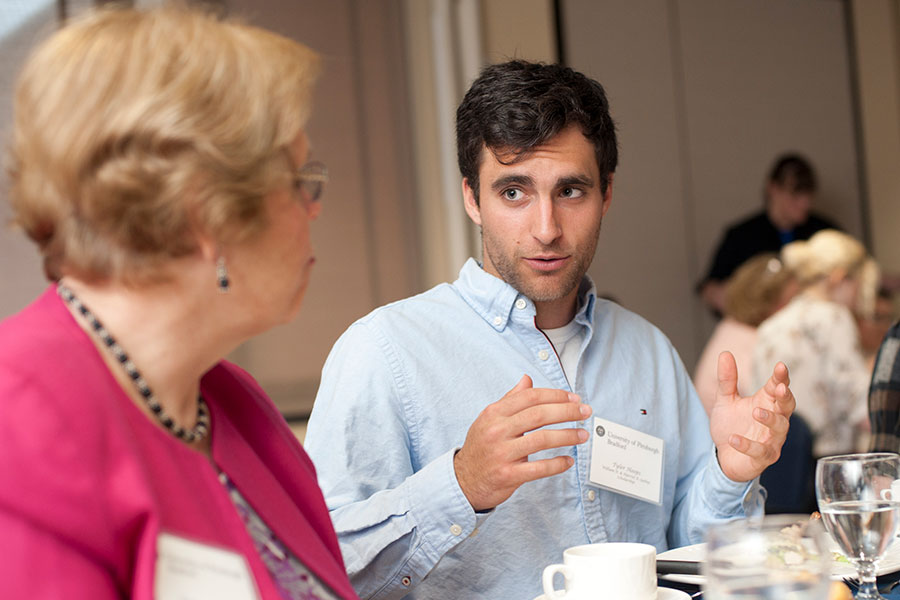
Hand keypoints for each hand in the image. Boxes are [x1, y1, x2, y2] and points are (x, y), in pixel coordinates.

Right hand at [453, 375, 591, 510]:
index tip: (573, 399)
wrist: (463, 480)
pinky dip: (557, 464)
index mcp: (494, 413)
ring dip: (567, 436)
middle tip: (585, 412)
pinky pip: (538, 468)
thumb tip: (527, 379)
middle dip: (566, 412)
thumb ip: (510, 399)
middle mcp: (497, 430)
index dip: (555, 396)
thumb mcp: (490, 418)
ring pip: (542, 440)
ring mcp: (502, 453)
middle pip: (539, 415)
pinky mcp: (508, 475)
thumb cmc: (481, 446)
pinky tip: (569, 461)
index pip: (530, 397)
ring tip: (583, 435)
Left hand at [708, 351, 794, 481]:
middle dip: (785, 397)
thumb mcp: (726, 400)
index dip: (781, 377)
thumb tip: (725, 353)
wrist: (725, 456)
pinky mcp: (764, 457)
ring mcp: (771, 439)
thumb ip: (727, 379)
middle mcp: (774, 420)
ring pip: (780, 428)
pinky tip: (733, 438)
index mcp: (767, 402)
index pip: (778, 387)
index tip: (780, 366)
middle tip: (780, 388)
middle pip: (787, 406)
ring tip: (756, 411)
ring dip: (770, 419)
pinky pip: (760, 451)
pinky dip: (747, 445)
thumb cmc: (732, 425)